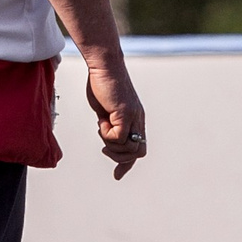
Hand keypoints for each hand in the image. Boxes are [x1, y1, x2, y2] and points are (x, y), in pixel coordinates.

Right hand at [86, 57, 146, 179]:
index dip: (128, 164)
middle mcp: (138, 120)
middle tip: (104, 146)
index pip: (139, 148)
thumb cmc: (102, 84)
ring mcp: (133, 117)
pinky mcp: (125, 113)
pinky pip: (118, 137)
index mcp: (135, 120)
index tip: (117, 175)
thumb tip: (107, 136)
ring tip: (102, 127)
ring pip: (128, 148)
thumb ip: (109, 124)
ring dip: (111, 144)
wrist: (104, 65)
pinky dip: (107, 134)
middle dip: (119, 157)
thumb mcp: (106, 110)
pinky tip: (102, 120)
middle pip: (138, 152)